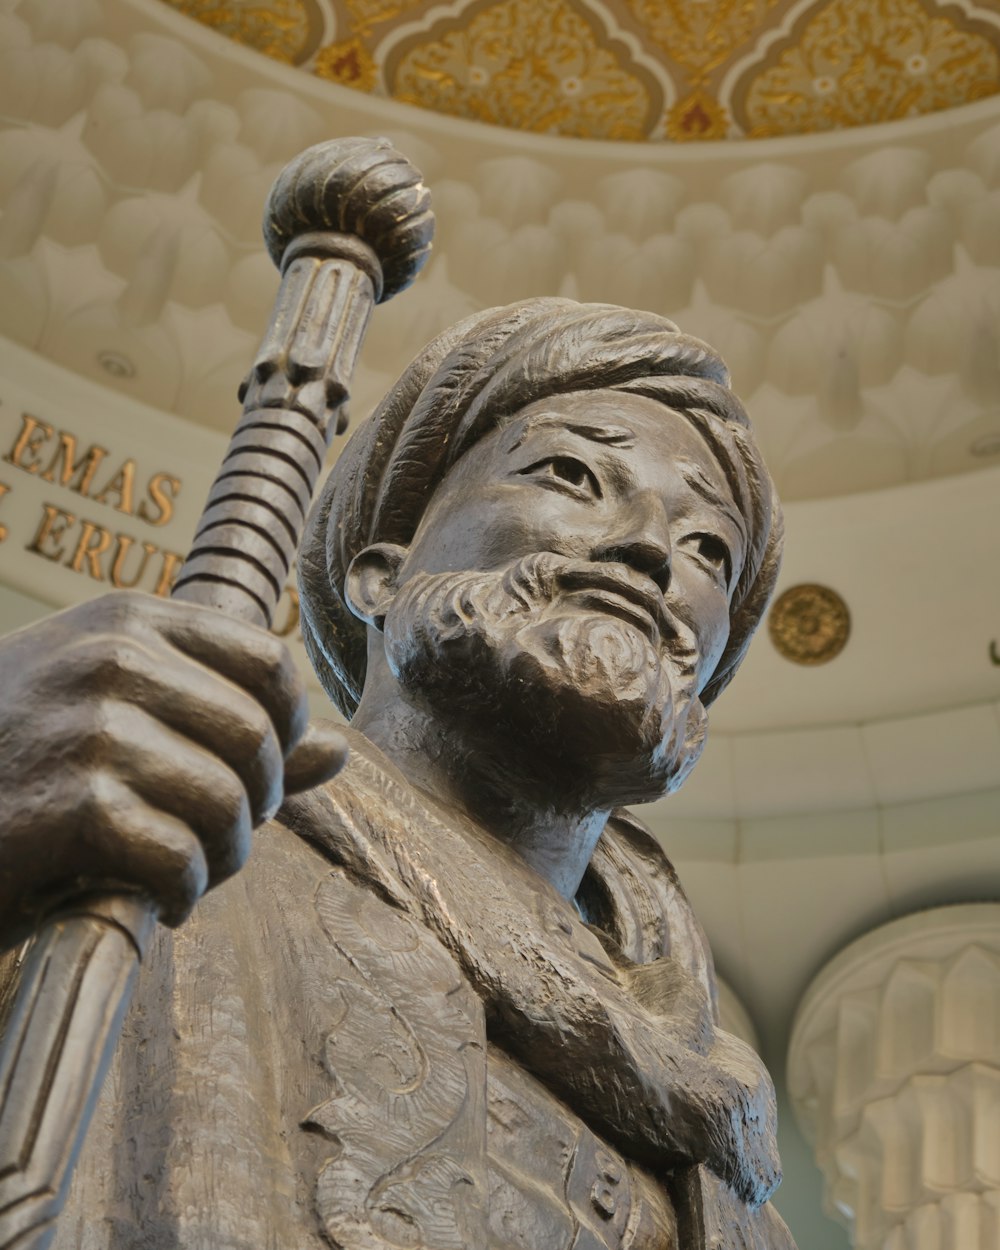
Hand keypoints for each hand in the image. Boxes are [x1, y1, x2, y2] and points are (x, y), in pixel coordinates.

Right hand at [0, 591, 345, 949]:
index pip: (269, 660)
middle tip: (222, 834)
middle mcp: (112, 659)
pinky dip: (185, 891)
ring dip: (226, 853)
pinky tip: (162, 897)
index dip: (288, 726)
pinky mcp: (70, 807)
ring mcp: (89, 728)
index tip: (260, 770)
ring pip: (228, 801)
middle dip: (259, 801)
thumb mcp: (113, 710)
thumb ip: (228, 722)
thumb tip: (340, 750)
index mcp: (128, 621)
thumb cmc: (14, 761)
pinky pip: (181, 856)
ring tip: (194, 868)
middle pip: (259, 737)